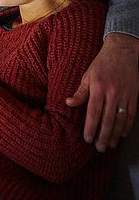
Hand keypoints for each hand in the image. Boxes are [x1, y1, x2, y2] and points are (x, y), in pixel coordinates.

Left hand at [66, 33, 138, 151]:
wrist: (122, 51)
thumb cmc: (101, 64)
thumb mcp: (87, 75)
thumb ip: (80, 92)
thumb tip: (68, 103)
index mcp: (98, 87)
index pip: (93, 112)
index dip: (90, 127)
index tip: (87, 139)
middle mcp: (112, 92)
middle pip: (107, 119)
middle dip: (103, 136)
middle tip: (99, 148)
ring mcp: (125, 94)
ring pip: (120, 119)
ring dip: (115, 134)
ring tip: (110, 145)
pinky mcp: (134, 95)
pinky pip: (131, 114)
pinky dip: (127, 126)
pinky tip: (122, 134)